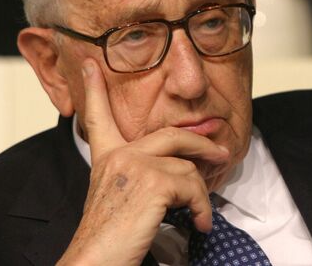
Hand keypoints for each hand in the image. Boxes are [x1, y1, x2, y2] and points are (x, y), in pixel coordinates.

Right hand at [57, 59, 229, 265]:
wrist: (95, 259)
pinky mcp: (153, 181)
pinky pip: (192, 186)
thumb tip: (176, 173)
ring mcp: (135, 164)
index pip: (98, 117)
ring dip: (201, 195)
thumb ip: (136, 177)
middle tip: (219, 152)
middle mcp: (118, 155)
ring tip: (201, 216)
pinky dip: (202, 207)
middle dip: (200, 143)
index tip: (92, 66)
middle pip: (170, 134)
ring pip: (187, 167)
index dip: (93, 89)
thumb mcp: (117, 198)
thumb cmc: (107, 237)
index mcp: (106, 158)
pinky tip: (199, 223)